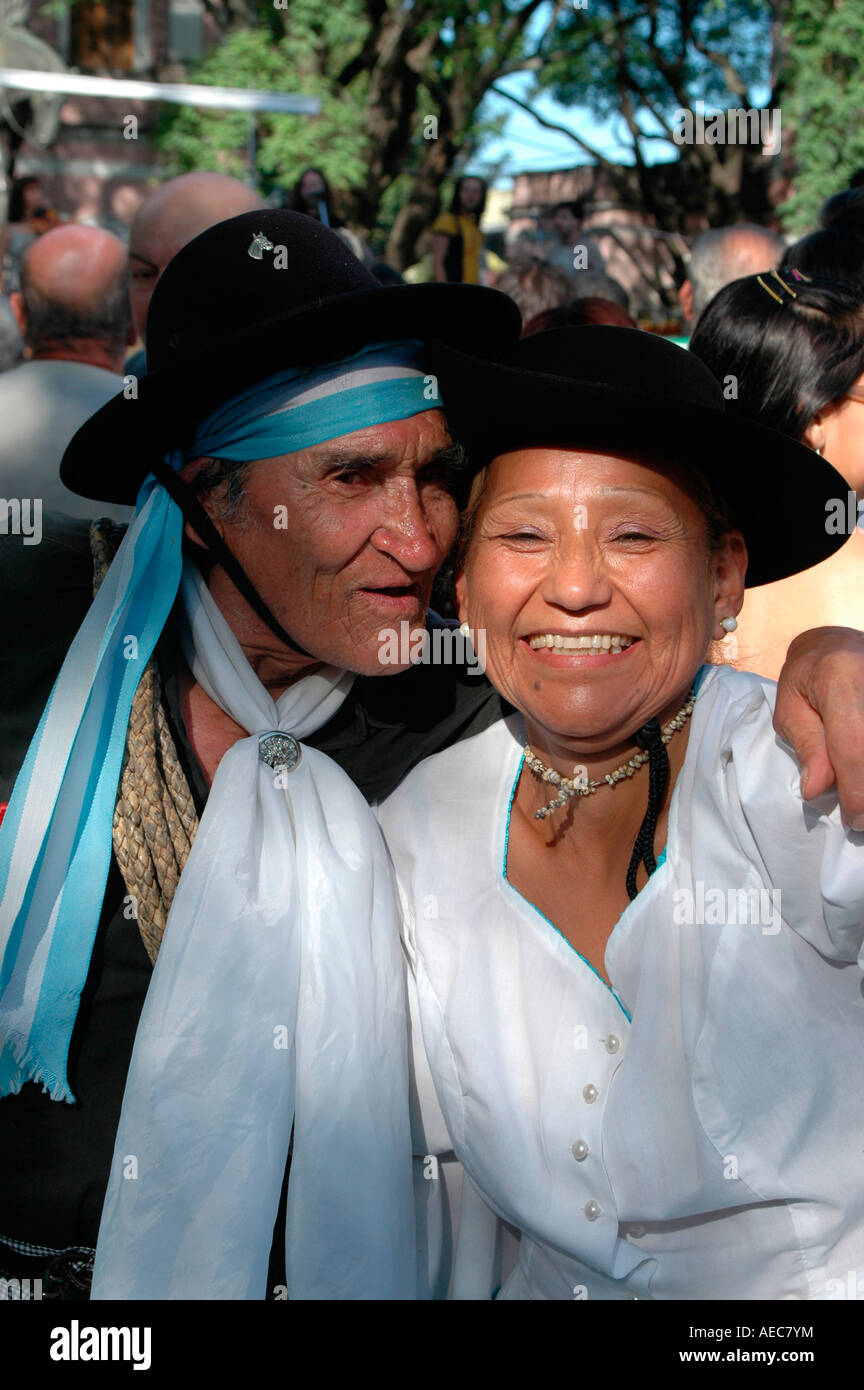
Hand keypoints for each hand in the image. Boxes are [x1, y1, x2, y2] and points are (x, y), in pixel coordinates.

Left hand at [774, 626, 863, 828]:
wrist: (838, 643)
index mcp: (839, 678)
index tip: (855, 820)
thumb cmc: (806, 678)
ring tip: (863, 805)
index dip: (856, 789)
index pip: (852, 746)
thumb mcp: (790, 709)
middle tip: (863, 820)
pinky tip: (861, 775)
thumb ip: (807, 748)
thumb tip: (816, 791)